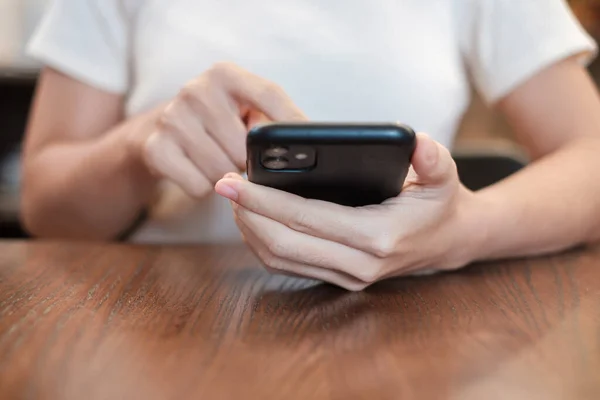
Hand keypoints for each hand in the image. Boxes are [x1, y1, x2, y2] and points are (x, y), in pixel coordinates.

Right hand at [135, 62, 304, 197]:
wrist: (157, 131)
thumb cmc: (216, 122)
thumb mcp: (243, 108)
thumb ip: (272, 118)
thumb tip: (309, 140)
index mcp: (225, 74)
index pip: (269, 95)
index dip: (291, 122)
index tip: (308, 145)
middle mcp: (195, 90)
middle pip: (244, 146)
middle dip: (248, 162)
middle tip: (241, 158)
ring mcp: (172, 118)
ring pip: (222, 171)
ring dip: (227, 178)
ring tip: (220, 163)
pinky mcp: (155, 148)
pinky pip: (199, 186)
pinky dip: (204, 188)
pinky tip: (198, 171)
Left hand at [215, 133, 480, 290]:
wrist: (446, 242)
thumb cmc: (438, 204)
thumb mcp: (444, 175)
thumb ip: (434, 158)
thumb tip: (417, 142)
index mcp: (378, 237)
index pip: (306, 218)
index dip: (265, 199)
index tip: (233, 180)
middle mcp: (359, 265)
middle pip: (284, 243)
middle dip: (248, 213)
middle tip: (224, 185)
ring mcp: (347, 277)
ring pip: (281, 260)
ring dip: (251, 230)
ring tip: (235, 200)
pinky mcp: (339, 279)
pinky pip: (289, 266)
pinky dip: (263, 244)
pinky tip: (254, 219)